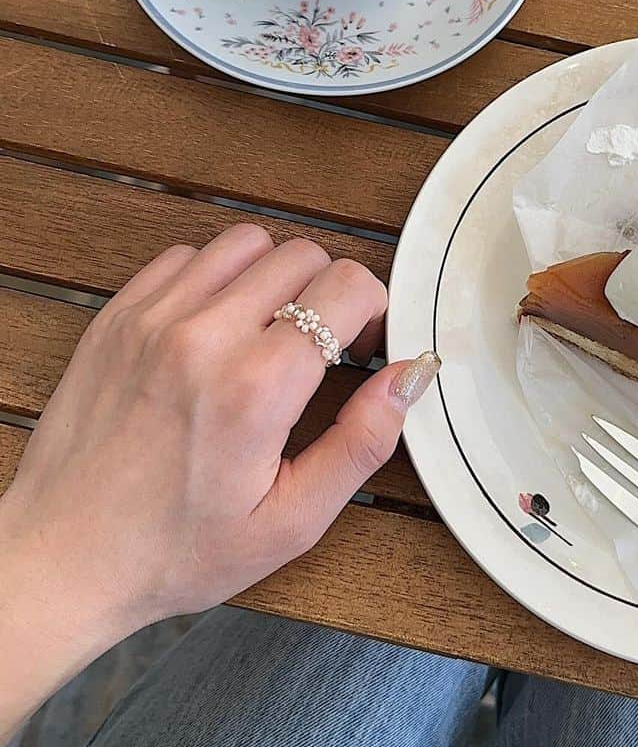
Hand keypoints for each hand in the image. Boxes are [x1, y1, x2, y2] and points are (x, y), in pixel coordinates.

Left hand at [0, 224, 437, 734]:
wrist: (60, 560)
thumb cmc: (176, 550)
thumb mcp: (291, 521)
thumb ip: (363, 442)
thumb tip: (411, 376)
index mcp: (256, 387)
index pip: (346, 286)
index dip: (374, 308)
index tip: (364, 345)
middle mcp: (204, 336)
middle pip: (303, 254)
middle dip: (329, 292)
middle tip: (320, 344)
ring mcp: (153, 317)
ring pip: (246, 242)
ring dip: (273, 276)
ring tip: (268, 329)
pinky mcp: (117, 314)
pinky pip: (186, 255)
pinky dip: (215, 277)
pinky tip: (215, 326)